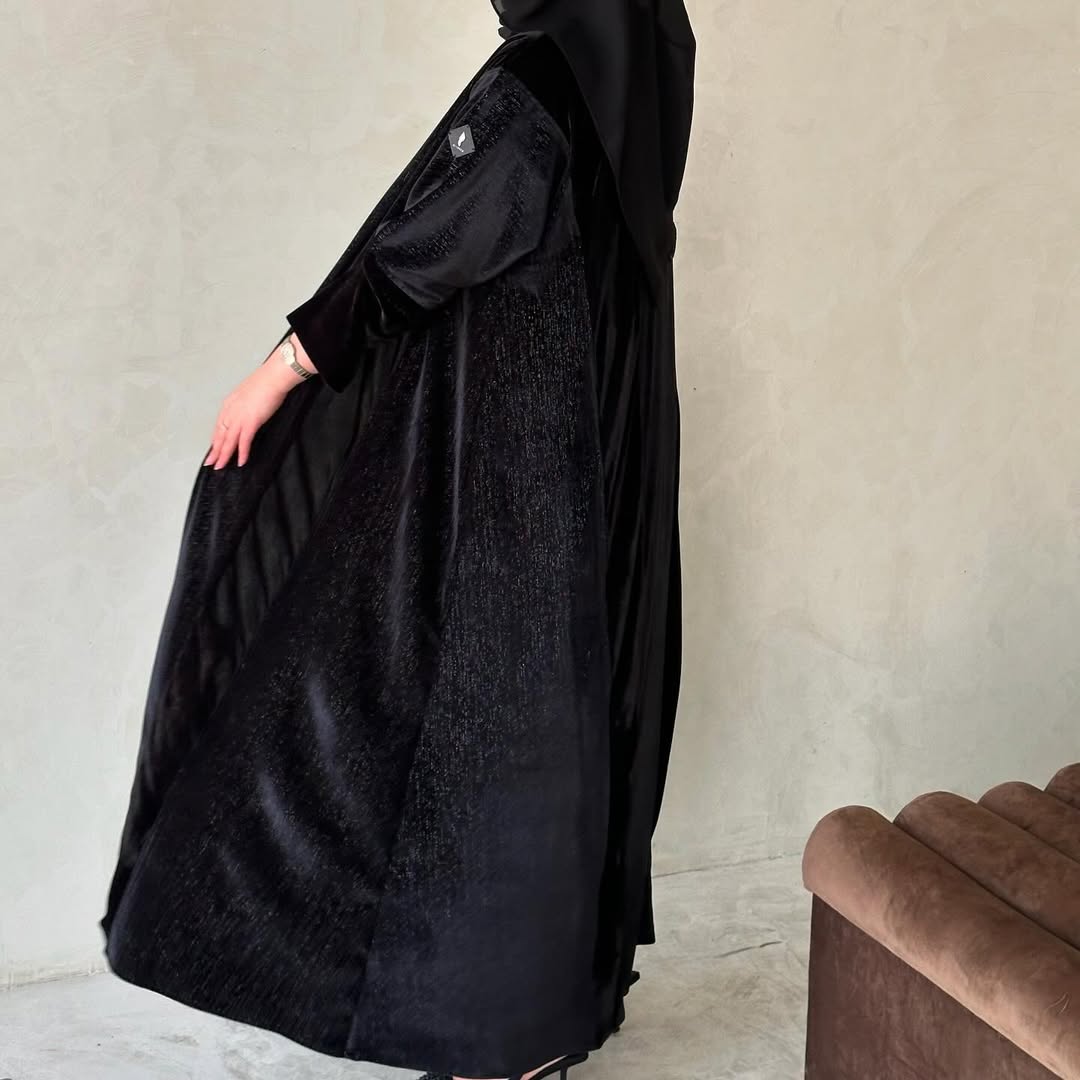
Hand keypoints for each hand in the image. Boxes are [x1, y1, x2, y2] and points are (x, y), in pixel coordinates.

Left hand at [203, 335, 315, 468]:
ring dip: (224, 455)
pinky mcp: (251, 422)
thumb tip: (248, 411)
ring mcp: (240, 417)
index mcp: (229, 404)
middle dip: (216, 451)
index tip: (214, 448)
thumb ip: (245, 404)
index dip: (216, 439)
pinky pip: (244, 441)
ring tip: (221, 466)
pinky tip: (240, 461)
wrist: (273, 378)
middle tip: (211, 463)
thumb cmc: (265, 383)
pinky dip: (242, 452)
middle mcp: (231, 412)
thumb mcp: (249, 394)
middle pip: (221, 435)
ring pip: (229, 440)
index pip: (219, 426)